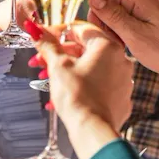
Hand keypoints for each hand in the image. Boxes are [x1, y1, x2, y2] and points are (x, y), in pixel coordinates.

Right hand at [33, 21, 132, 158]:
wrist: (92, 130)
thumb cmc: (78, 98)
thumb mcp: (58, 66)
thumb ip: (47, 45)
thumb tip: (35, 30)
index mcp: (107, 46)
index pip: (80, 28)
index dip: (57, 32)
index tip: (43, 38)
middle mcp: (120, 60)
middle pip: (85, 48)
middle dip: (59, 54)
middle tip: (41, 60)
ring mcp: (122, 79)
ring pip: (91, 66)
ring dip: (68, 69)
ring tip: (48, 79)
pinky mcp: (120, 96)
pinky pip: (98, 84)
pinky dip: (81, 84)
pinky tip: (64, 93)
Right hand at [85, 0, 158, 84]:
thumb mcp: (134, 34)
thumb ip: (112, 15)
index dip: (98, 11)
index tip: (102, 31)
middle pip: (110, 2)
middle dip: (105, 20)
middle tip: (113, 41)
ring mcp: (147, 10)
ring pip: (118, 13)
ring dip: (114, 28)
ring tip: (122, 45)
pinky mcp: (150, 20)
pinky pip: (128, 21)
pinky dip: (124, 32)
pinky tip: (128, 46)